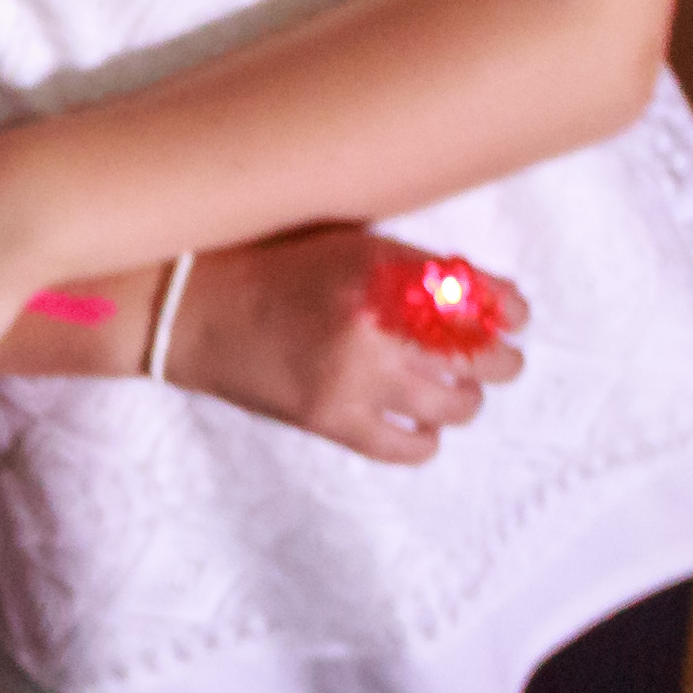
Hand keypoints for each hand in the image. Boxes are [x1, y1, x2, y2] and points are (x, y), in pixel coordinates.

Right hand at [169, 228, 530, 465]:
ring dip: (463, 397)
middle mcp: (373, 324)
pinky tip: (415, 423)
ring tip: (447, 388)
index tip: (510, 315)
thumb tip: (482, 295)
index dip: (508, 309)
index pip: (482, 296)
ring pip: (457, 405)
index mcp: (377, 269)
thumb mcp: (341, 244)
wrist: (183, 309)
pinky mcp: (330, 420)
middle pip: (481, 355)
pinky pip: (411, 448)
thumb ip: (408, 264)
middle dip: (496, 357)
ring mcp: (352, 378)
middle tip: (491, 357)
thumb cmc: (263, 264)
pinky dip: (425, 439)